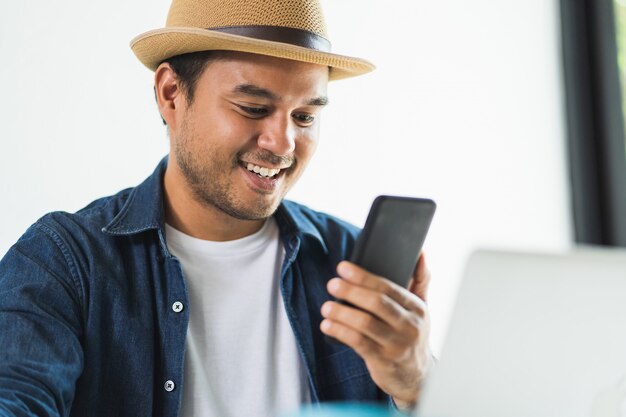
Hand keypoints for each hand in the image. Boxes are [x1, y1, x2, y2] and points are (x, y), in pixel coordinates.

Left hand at [320, 253, 432, 408]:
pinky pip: (358, 343)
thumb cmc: (411, 335)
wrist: (417, 377)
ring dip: (341, 313)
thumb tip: (420, 252)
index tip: (343, 267)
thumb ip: (420, 280)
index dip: (363, 276)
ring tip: (326, 306)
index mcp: (417, 308)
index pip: (388, 287)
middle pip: (377, 303)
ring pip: (365, 323)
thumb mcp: (420, 309)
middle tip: (332, 284)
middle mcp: (410, 326)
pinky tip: (327, 325)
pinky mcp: (383, 361)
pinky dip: (340, 332)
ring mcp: (397, 345)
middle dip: (351, 291)